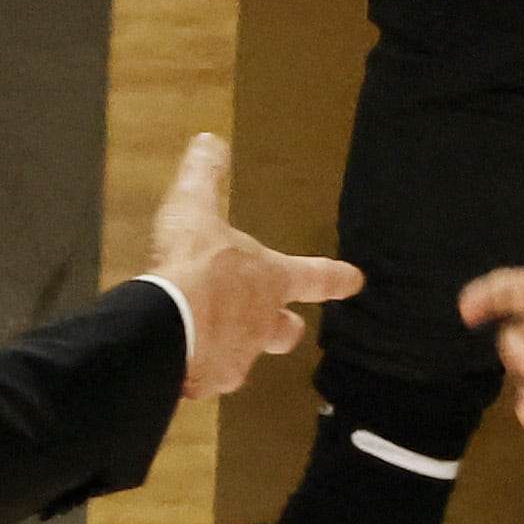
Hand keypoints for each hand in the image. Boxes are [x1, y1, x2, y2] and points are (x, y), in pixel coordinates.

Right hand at [146, 133, 359, 399]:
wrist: (168, 322)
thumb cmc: (191, 264)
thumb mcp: (194, 207)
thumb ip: (204, 176)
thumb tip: (210, 141)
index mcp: (270, 280)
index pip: (315, 276)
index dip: (336, 277)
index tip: (355, 280)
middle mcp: (263, 323)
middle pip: (287, 331)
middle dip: (284, 327)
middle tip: (279, 324)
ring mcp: (239, 357)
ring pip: (245, 356)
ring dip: (232, 348)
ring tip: (205, 339)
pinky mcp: (211, 382)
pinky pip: (208, 378)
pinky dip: (197, 370)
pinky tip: (179, 362)